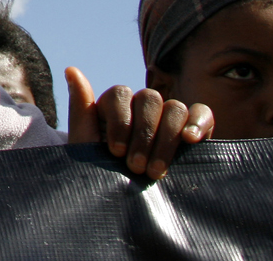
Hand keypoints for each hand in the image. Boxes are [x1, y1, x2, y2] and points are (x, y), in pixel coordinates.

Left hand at [66, 66, 212, 179]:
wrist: (125, 204)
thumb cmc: (101, 172)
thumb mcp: (86, 144)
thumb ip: (80, 108)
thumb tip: (71, 69)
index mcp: (115, 105)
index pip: (120, 94)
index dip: (120, 122)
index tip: (115, 152)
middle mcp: (142, 106)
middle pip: (149, 99)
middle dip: (142, 135)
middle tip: (135, 167)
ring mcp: (169, 116)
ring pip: (175, 107)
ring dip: (166, 138)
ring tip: (156, 170)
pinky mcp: (194, 129)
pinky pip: (202, 113)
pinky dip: (198, 122)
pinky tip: (191, 140)